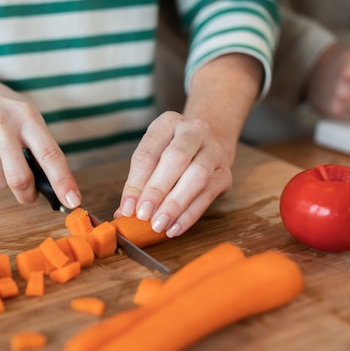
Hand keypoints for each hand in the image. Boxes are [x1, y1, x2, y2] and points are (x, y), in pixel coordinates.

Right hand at [0, 76, 80, 208]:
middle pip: (20, 179)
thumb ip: (40, 146)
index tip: (73, 200)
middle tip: (31, 195)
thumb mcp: (26, 116)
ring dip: (5, 179)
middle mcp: (5, 128)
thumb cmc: (2, 108)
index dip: (63, 181)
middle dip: (28, 195)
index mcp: (27, 118)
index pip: (50, 155)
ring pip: (0, 183)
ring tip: (1, 157)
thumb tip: (55, 184)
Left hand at [115, 111, 232, 237]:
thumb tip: (125, 211)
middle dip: (157, 190)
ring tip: (159, 224)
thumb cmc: (170, 152)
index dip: (136, 183)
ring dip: (175, 204)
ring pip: (197, 176)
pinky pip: (208, 195)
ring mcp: (214, 150)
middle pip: (176, 158)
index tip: (128, 208)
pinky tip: (175, 228)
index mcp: (168, 123)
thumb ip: (137, 183)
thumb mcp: (152, 157)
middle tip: (143, 215)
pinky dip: (190, 214)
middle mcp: (194, 131)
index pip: (149, 153)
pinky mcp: (224, 173)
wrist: (205, 146)